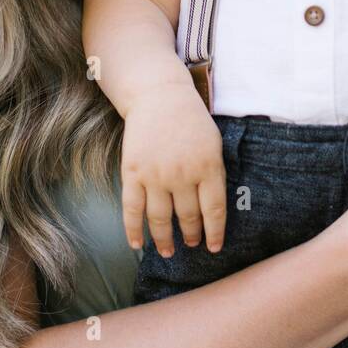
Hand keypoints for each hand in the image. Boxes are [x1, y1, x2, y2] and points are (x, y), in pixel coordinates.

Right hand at [120, 84, 226, 257]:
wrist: (159, 96)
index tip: (213, 248)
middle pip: (187, 216)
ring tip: (169, 251)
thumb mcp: (213, 144)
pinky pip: (132, 208)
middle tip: (192, 244)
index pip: (214, 211)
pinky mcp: (133, 172)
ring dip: (165, 239)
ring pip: (160, 218)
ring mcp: (156, 174)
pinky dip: (133, 230)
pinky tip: (137, 244)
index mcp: (208, 167)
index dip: (214, 233)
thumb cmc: (191, 120)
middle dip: (191, 235)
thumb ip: (214, 175)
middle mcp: (182, 174)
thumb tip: (212, 211)